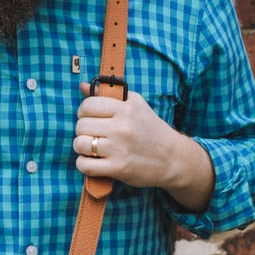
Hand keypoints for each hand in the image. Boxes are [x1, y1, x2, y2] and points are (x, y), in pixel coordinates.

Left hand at [73, 82, 214, 211]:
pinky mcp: (118, 168)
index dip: (84, 112)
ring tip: (93, 148)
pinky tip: (93, 162)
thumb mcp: (135, 105)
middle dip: (84, 131)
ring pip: (80, 144)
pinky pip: (85, 165)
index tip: (91, 118)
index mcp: (126, 108)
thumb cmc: (151, 130)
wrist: (174, 158)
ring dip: (83, 148)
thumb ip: (108, 94)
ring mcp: (119, 148)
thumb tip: (81, 86)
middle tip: (95, 135)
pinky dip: (84, 165)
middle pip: (81, 125)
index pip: (88, 105)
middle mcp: (122, 127)